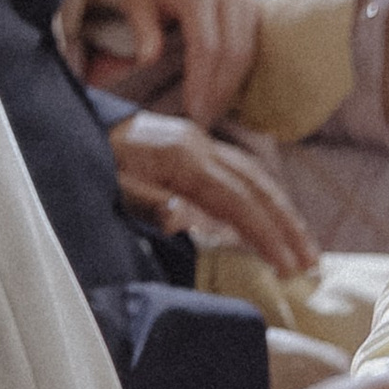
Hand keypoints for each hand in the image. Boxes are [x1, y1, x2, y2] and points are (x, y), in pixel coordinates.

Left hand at [108, 110, 317, 277]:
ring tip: (303, 245)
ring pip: (254, 175)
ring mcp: (199, 141)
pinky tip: (272, 217)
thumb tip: (188, 220)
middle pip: (257, 185)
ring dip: (282, 210)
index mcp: (181, 156)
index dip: (266, 233)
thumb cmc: (91, 159)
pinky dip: (262, 195)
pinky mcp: (194, 145)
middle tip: (312, 262)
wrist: (76, 123)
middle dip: (288, 224)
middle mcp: (199, 144)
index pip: (237, 200)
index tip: (288, 265)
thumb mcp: (111, 185)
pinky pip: (240, 171)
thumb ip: (150, 202)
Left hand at [115, 0, 261, 127]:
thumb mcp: (136, 0)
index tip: (193, 110)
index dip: (202, 81)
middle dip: (219, 90)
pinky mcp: (253, 4)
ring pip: (247, 51)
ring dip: (232, 85)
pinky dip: (240, 71)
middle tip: (204, 119)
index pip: (207, 44)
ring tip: (213, 111)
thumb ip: (144, 31)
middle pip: (233, 51)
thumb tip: (148, 63)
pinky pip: (253, 44)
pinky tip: (224, 92)